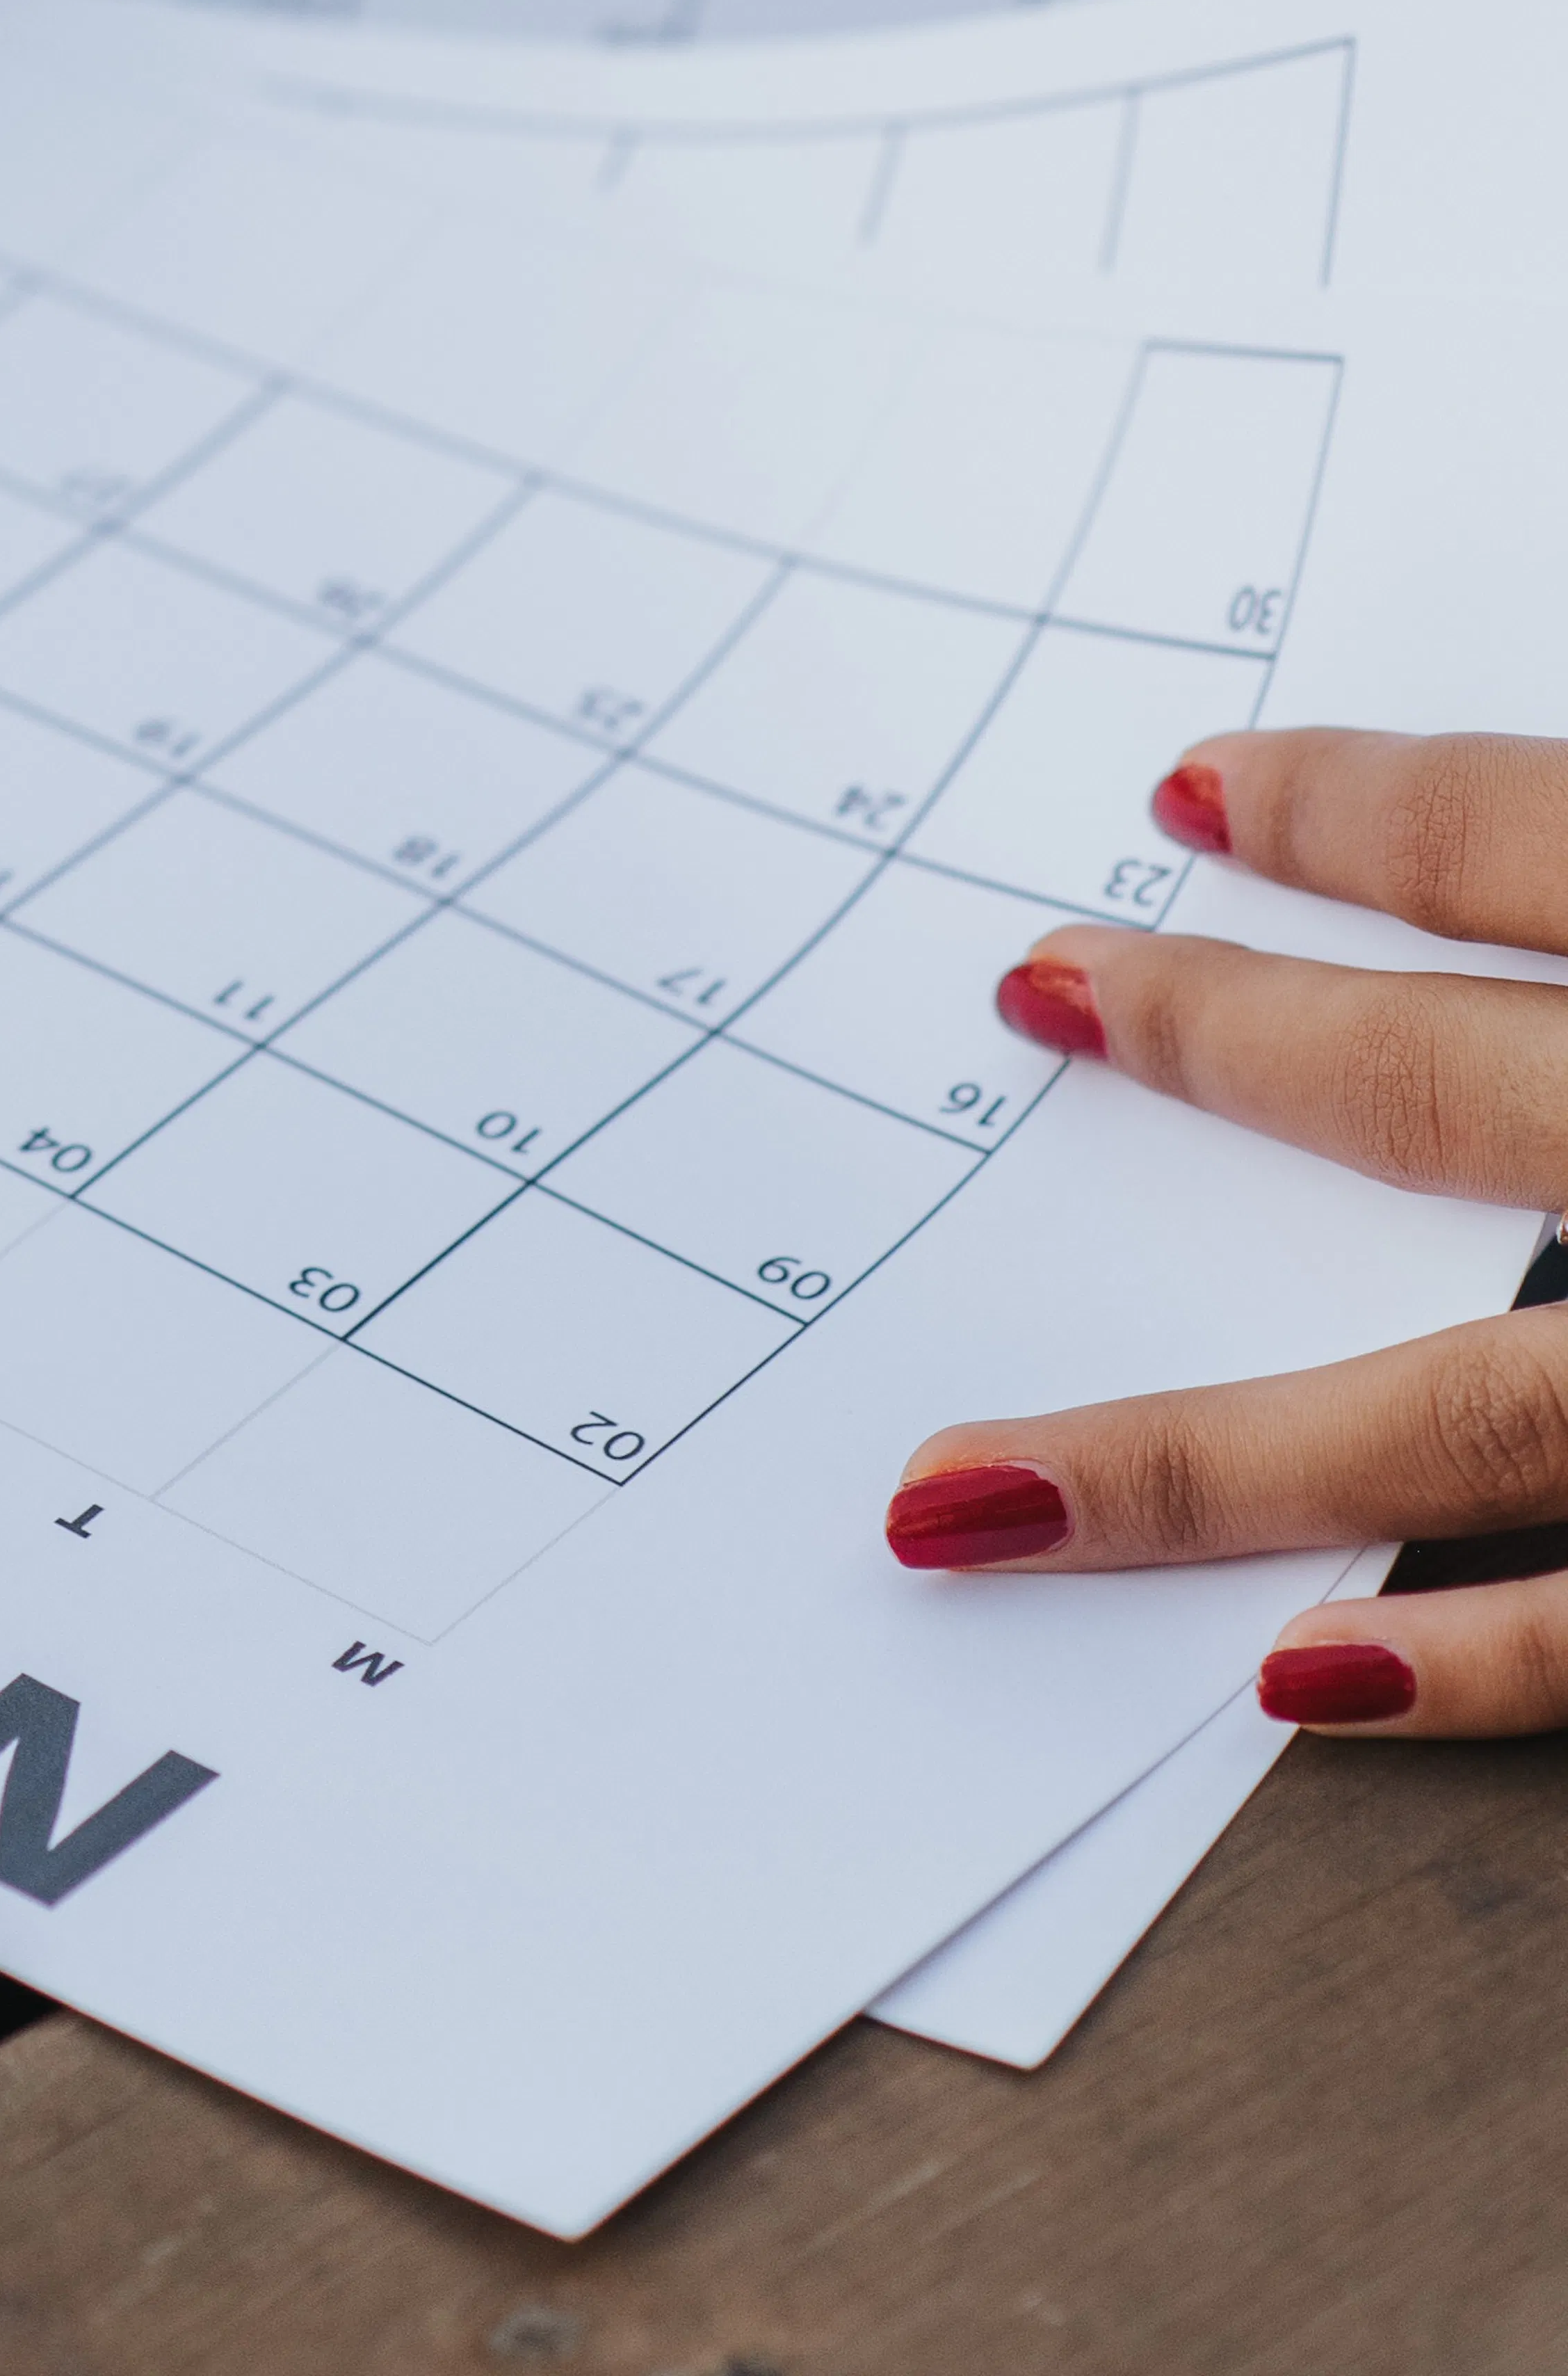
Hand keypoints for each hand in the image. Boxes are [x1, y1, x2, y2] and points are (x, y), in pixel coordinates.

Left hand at [885, 730, 1567, 1735]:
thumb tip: (1513, 846)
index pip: (1538, 836)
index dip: (1366, 812)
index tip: (1194, 794)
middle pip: (1442, 1089)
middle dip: (1231, 1045)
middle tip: (1040, 991)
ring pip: (1471, 1407)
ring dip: (1206, 1451)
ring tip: (961, 1490)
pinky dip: (1477, 1658)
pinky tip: (1290, 1677)